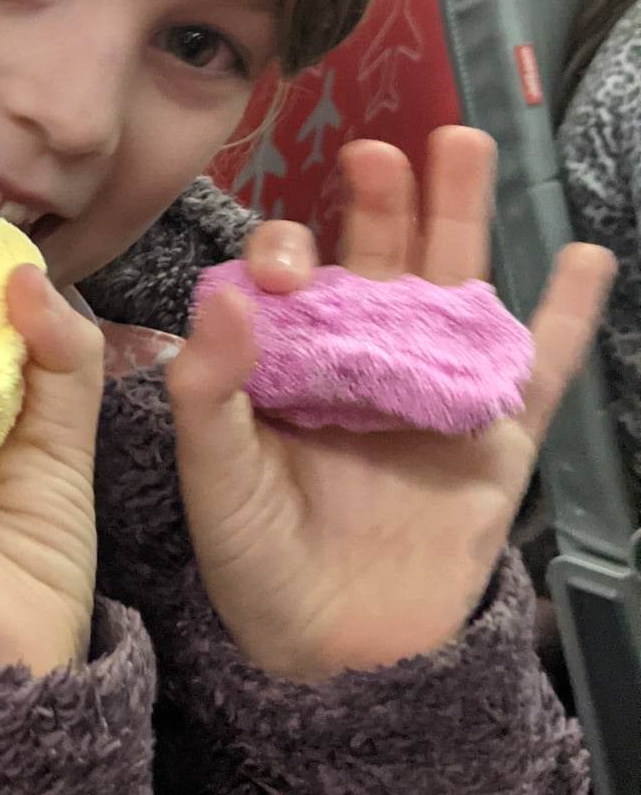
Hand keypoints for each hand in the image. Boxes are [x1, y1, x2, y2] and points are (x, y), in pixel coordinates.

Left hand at [165, 128, 616, 682]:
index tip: (283, 266)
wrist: (331, 650)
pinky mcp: (495, 437)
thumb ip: (209, 391)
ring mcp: (433, 389)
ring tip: (463, 144)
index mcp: (286, 357)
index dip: (285, 254)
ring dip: (460, 215)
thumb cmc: (257, 558)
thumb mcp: (215, 477)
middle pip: (378, 256)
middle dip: (379, 200)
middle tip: (375, 150)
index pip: (288, 278)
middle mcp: (361, 356)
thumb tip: (226, 293)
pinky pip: (540, 368)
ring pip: (455, 285)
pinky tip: (586, 257)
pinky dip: (566, 315)